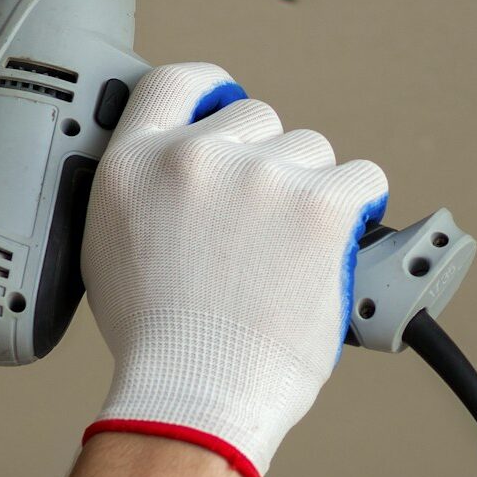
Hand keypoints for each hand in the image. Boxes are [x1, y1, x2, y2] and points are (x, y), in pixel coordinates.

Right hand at [80, 63, 388, 476]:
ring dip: (311, 189)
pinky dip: (360, 207)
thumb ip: (148, 187)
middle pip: (258, 117)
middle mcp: (197, 154)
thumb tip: (183, 165)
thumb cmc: (159, 341)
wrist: (196, 394)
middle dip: (268, 159)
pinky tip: (342, 238)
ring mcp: (262, 175)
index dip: (211, 88)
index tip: (228, 100)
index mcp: (138, 161)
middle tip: (264, 221)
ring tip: (292, 251)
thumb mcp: (113, 244)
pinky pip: (363, 178)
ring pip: (312, 150)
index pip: (177, 82)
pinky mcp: (320, 203)